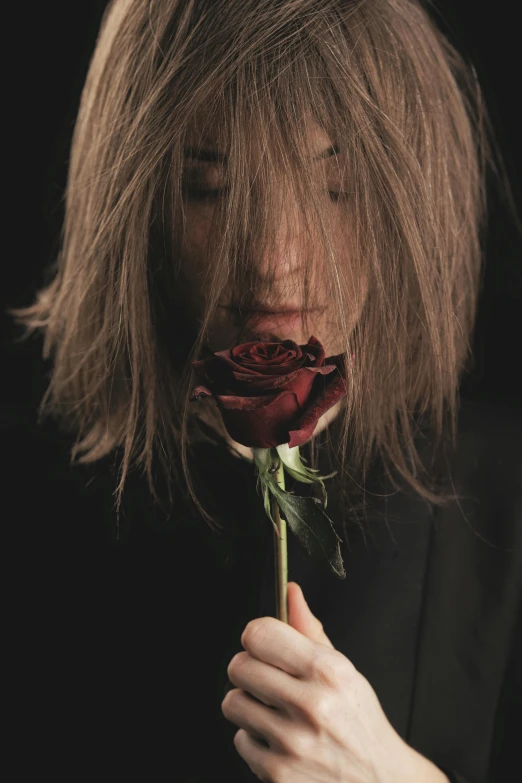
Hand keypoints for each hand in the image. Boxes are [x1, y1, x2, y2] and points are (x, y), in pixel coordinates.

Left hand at [222, 581, 427, 782]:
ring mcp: (291, 742)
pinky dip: (255, 739)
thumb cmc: (360, 723)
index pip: (259, 634)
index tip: (262, 644)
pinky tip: (280, 740)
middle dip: (248, 668)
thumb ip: (310, 630)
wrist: (380, 782)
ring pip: (232, 702)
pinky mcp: (278, 773)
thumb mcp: (345, 670)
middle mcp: (309, 705)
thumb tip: (290, 592)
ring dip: (248, 704)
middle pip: (238, 665)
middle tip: (268, 679)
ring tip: (275, 710)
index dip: (256, 636)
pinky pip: (240, 740)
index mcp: (327, 671)